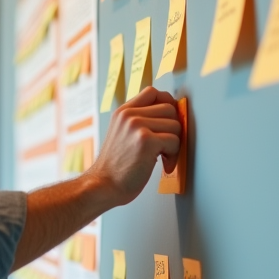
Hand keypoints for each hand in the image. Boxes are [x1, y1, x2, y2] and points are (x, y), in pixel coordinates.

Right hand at [88, 86, 180, 206]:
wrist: (103, 186)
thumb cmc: (115, 167)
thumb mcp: (120, 134)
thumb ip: (138, 121)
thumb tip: (170, 114)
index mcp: (122, 112)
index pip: (153, 92)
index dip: (166, 104)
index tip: (166, 123)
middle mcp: (129, 115)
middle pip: (170, 108)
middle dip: (172, 129)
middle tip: (165, 146)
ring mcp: (137, 126)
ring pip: (175, 125)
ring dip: (174, 144)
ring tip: (162, 156)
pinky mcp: (146, 140)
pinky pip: (175, 141)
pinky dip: (173, 156)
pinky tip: (163, 164)